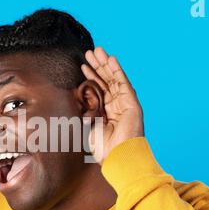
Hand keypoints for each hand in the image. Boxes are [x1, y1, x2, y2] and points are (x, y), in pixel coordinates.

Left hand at [81, 46, 143, 164]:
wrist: (117, 158)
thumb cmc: (102, 148)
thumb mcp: (87, 126)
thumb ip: (84, 111)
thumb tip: (76, 98)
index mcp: (106, 112)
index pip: (98, 89)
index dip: (91, 76)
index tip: (82, 65)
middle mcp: (116, 106)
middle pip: (106, 81)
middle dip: (98, 66)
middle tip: (89, 52)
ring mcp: (125, 104)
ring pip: (114, 79)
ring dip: (106, 64)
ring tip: (97, 50)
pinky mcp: (133, 104)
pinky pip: (124, 84)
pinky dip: (118, 71)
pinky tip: (112, 59)